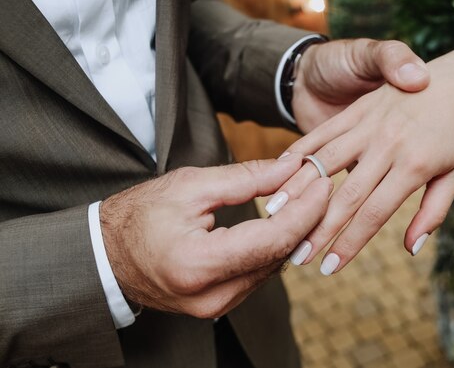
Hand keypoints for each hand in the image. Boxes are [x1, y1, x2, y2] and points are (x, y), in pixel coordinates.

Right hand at [100, 154, 332, 317]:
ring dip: (294, 233)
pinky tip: (284, 222)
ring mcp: (215, 307)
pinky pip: (259, 275)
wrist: (107, 254)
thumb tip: (291, 167)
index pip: (272, 240)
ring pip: (273, 267)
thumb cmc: (140, 215)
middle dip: (306, 218)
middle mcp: (210, 297)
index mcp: (197, 264)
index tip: (324, 182)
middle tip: (321, 184)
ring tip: (306, 198)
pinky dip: (275, 247)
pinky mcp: (219, 306)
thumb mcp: (191, 185)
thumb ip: (245, 178)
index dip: (305, 211)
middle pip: (278, 256)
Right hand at [272, 53, 453, 273]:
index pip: (374, 214)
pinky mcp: (357, 109)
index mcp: (414, 166)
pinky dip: (300, 153)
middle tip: (296, 256)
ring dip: (299, 192)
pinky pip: (323, 133)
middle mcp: (387, 145)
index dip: (349, 244)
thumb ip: (433, 213)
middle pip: (345, 195)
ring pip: (325, 163)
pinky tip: (280, 174)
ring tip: (277, 217)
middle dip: (319, 229)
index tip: (329, 267)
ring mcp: (369, 124)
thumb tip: (410, 249)